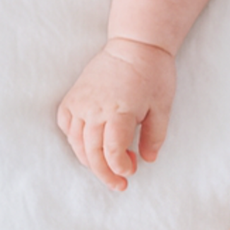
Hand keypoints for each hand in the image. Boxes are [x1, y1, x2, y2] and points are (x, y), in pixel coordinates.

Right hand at [56, 38, 175, 189]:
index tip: (131, 172)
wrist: (134, 45)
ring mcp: (80, 102)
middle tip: (120, 184)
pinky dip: (75, 141)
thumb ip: (155, 136)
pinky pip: (66, 127)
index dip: (120, 167)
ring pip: (76, 143)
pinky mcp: (73, 97)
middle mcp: (95, 108)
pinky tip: (89, 146)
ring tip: (107, 167)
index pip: (112, 151)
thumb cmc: (153, 74)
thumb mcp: (163, 107)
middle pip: (92, 152)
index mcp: (120, 110)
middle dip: (105, 173)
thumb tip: (147, 160)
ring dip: (89, 161)